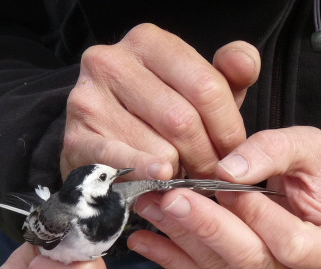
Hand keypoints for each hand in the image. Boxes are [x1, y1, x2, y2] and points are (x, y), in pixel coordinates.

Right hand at [61, 23, 259, 179]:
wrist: (99, 138)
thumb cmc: (153, 114)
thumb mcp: (193, 88)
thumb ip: (225, 74)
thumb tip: (245, 62)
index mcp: (147, 42)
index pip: (205, 85)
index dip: (229, 128)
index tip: (235, 153)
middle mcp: (112, 61)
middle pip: (183, 119)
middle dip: (207, 156)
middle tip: (212, 174)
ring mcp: (88, 99)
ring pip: (160, 148)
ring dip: (179, 172)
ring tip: (178, 173)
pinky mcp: (75, 137)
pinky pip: (120, 159)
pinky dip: (144, 170)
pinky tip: (160, 175)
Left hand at [128, 126, 320, 268]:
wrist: (312, 221)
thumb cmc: (313, 185)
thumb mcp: (307, 152)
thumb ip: (273, 151)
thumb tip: (226, 171)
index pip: (292, 243)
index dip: (254, 214)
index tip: (220, 184)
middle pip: (251, 263)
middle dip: (204, 226)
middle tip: (167, 197)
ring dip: (180, 240)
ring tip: (150, 209)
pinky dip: (172, 263)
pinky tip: (146, 241)